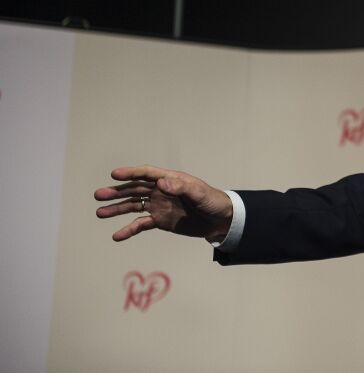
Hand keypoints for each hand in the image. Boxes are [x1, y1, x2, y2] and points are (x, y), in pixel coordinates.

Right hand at [94, 165, 232, 242]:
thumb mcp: (199, 193)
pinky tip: (116, 236)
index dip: (131, 173)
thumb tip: (161, 183)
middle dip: (117, 192)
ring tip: (100, 212)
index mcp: (170, 179)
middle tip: (98, 195)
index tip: (114, 174)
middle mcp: (160, 191)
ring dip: (117, 209)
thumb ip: (181, 188)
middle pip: (134, 189)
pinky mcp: (160, 220)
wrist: (220, 220)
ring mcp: (158, 205)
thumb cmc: (212, 201)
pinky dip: (129, 229)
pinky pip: (141, 224)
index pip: (146, 174)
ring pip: (133, 206)